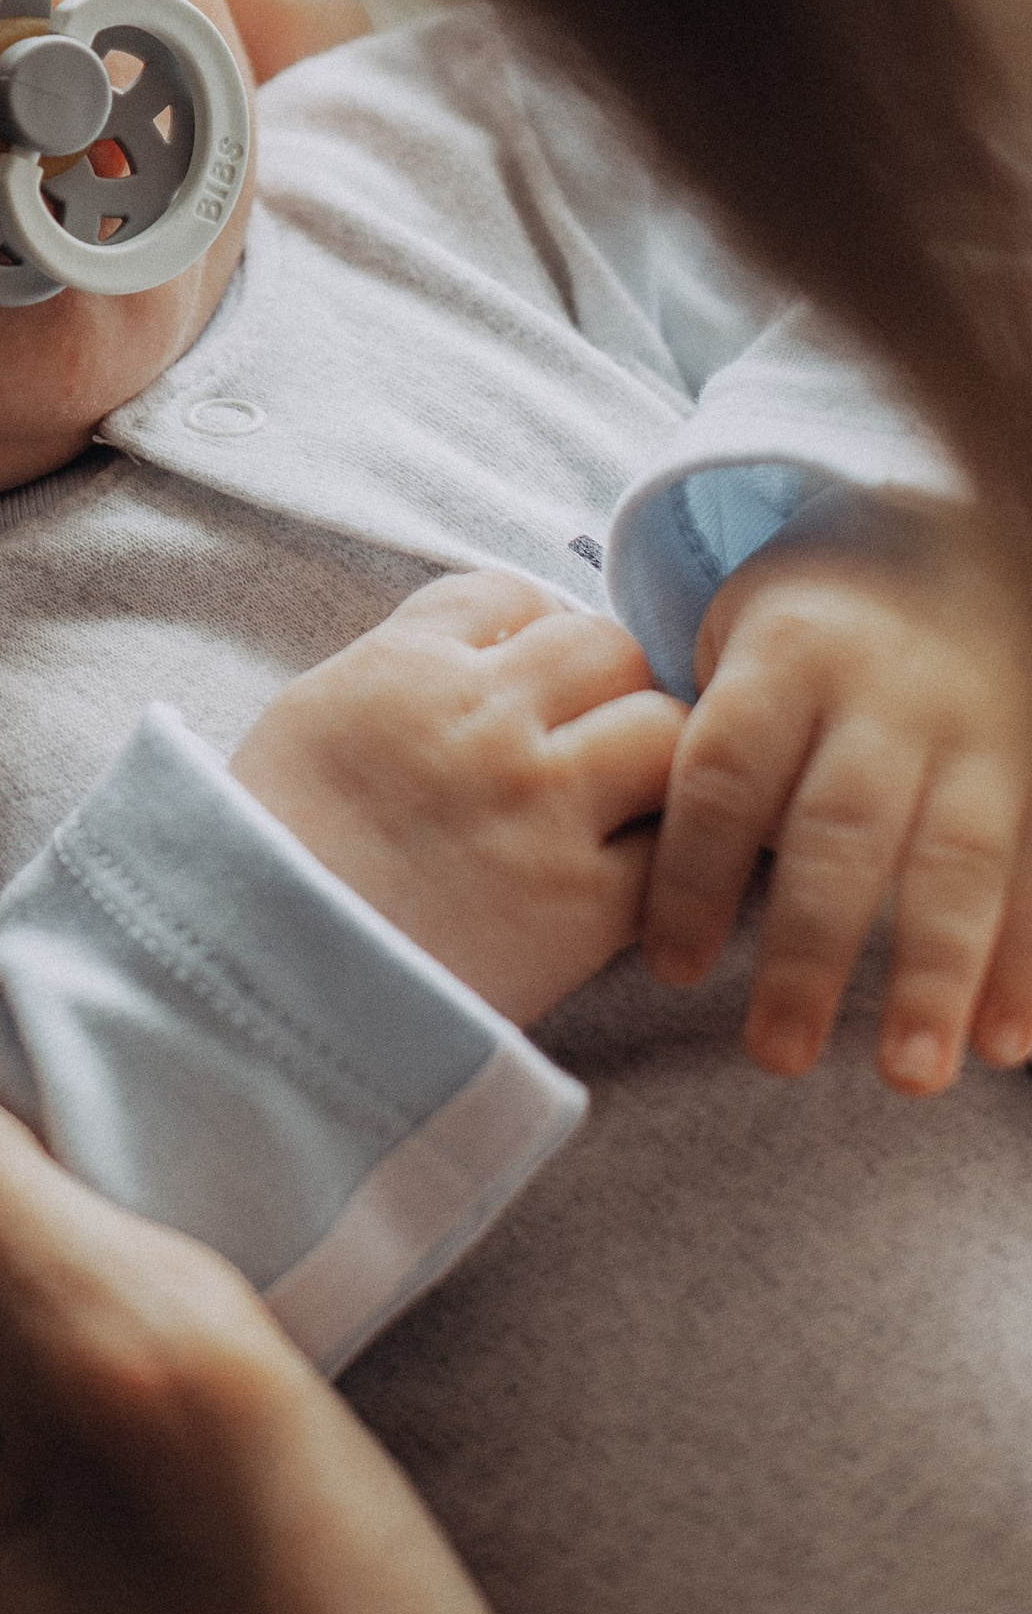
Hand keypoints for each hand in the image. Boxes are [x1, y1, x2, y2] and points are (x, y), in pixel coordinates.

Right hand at [230, 572, 684, 1022]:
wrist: (259, 975)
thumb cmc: (273, 848)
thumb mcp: (316, 713)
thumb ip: (403, 666)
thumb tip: (482, 648)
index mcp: (409, 665)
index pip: (512, 594)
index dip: (530, 630)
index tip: (528, 675)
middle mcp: (485, 717)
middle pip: (607, 646)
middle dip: (606, 686)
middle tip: (590, 737)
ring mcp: (541, 805)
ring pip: (664, 730)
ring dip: (651, 761)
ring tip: (622, 804)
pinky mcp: (582, 904)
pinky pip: (669, 849)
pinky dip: (663, 858)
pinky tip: (628, 878)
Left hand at [643, 491, 1031, 1090]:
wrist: (953, 536)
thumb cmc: (806, 621)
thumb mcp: (733, 633)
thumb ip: (703, 739)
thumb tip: (623, 856)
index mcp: (783, 660)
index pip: (726, 773)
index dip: (694, 872)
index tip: (670, 971)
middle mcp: (880, 699)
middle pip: (839, 829)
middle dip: (809, 948)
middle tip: (775, 1056)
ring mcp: (970, 737)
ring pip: (955, 858)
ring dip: (933, 974)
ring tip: (908, 1077)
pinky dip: (1024, 961)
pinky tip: (1004, 1045)